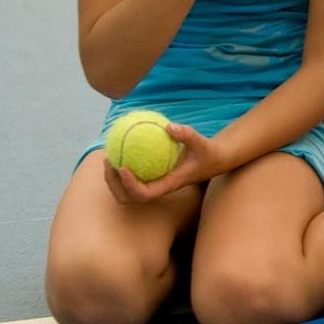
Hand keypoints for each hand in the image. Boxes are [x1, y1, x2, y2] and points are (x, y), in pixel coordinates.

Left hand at [101, 120, 219, 202]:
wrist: (215, 160)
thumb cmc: (208, 152)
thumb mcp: (202, 142)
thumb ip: (187, 134)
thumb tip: (168, 126)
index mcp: (169, 185)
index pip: (145, 194)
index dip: (129, 184)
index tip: (122, 166)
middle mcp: (159, 188)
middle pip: (129, 198)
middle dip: (114, 184)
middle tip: (109, 162)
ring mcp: (154, 185)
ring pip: (126, 192)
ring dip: (113, 180)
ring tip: (109, 159)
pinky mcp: (152, 179)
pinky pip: (131, 180)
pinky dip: (120, 171)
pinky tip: (119, 153)